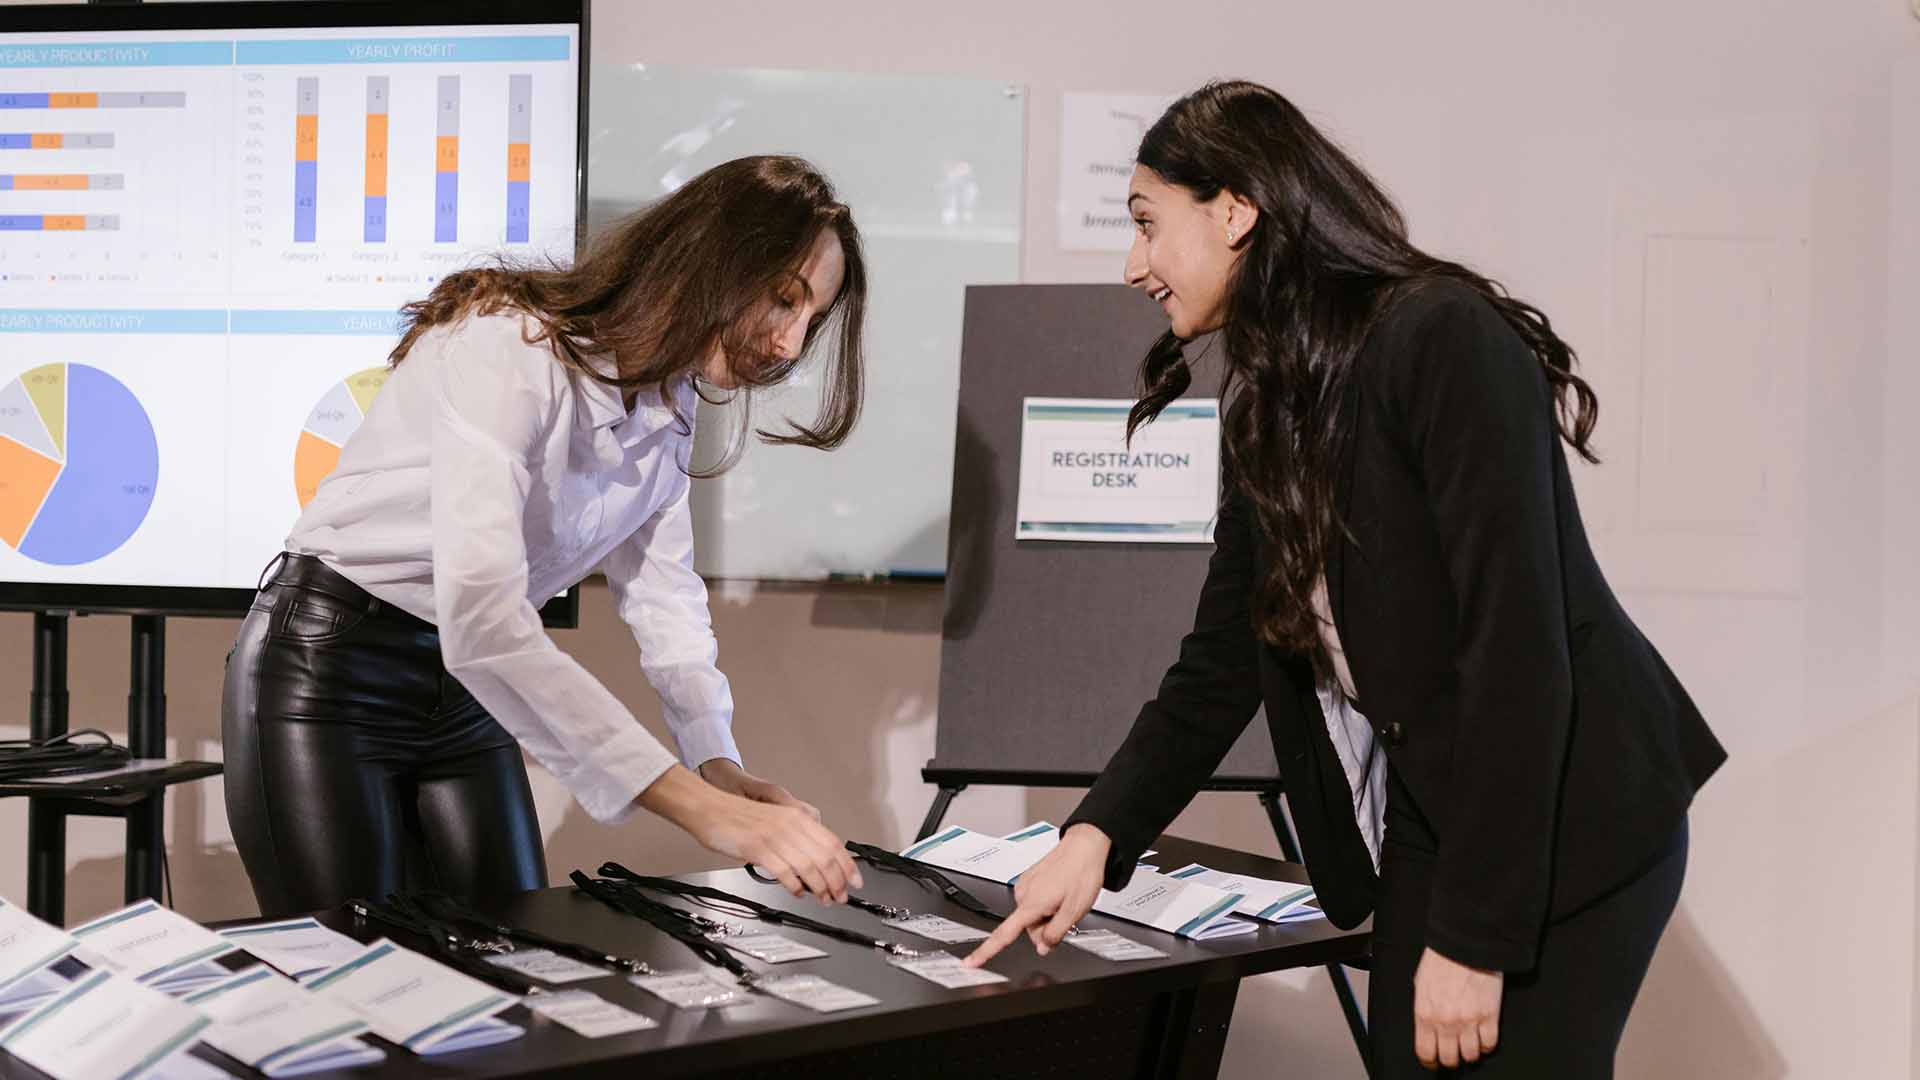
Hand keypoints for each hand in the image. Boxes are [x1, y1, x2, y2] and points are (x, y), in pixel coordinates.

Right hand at [637, 766, 859, 902]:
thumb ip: (795, 836)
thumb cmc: (739, 817)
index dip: (847, 865)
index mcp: (797, 817)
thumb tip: (814, 861)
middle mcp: (790, 825)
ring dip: (820, 888)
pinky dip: (795, 886)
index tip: (854, 881)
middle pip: (825, 857)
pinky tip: (798, 892)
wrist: (710, 808)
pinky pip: (785, 872)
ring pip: (809, 866)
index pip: (833, 843)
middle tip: (840, 896)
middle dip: (837, 881)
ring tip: (823, 899)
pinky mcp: (758, 848)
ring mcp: (775, 836)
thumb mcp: (775, 820)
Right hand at [962, 823, 1110, 966]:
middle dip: (1046, 928)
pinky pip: (1034, 902)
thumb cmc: (1081, 874)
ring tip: (1064, 898)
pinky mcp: (1028, 879)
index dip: (986, 951)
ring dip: (1047, 915)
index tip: (970, 962)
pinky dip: (1046, 903)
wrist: (1084, 846)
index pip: (1003, 934)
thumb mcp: (1075, 911)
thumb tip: (1042, 948)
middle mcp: (1023, 894)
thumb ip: (1055, 934)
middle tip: (1065, 913)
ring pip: (1032, 916)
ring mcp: (1024, 885)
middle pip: (1028, 928)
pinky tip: (1060, 892)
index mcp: (1031, 904)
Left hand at [1412, 946, 1502, 1068]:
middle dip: (1450, 1059)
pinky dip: (1487, 1045)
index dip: (1430, 1061)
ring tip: (1469, 1045)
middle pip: (1449, 1058)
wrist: (1466, 944)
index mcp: (1425, 1013)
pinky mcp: (1489, 1015)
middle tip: (1453, 1055)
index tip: (1433, 1062)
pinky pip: (1490, 1044)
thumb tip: (1426, 1026)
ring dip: (1470, 1053)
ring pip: (1471, 1055)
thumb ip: (1423, 1009)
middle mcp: (1446, 1021)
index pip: (1425, 1052)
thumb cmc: (1442, 960)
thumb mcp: (1421, 985)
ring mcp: (1469, 1020)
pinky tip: (1484, 1038)